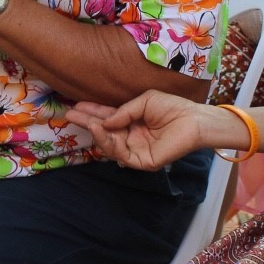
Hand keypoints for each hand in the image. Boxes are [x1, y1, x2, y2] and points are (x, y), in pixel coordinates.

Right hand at [67, 90, 217, 169]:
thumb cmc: (172, 108)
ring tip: (87, 121)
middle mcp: (131, 137)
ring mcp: (136, 151)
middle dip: (87, 123)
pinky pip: (120, 154)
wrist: (193, 119)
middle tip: (70, 115)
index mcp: (132, 122)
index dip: (93, 113)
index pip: (108, 119)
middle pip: (105, 132)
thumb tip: (103, 121)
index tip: (76, 107)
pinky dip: (108, 142)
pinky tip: (100, 129)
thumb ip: (123, 111)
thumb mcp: (144, 101)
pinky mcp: (142, 161)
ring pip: (109, 146)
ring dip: (96, 133)